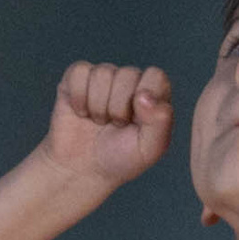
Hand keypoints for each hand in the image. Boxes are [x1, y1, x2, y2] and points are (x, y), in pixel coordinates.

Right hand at [43, 62, 171, 189]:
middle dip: (118, 107)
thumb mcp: (150, 148)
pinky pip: (79, 71)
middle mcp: (131, 81)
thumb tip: (144, 94)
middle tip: (116, 125)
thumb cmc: (122, 158)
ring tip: (100, 121)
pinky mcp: (78, 77)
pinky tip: (82, 112)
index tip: (136, 120)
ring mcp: (105, 77)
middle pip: (128, 74)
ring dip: (98, 105)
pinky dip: (78, 96)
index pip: (155, 75)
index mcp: (155, 94)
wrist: (83, 168)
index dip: (145, 97)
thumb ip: (160, 121)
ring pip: (102, 73)